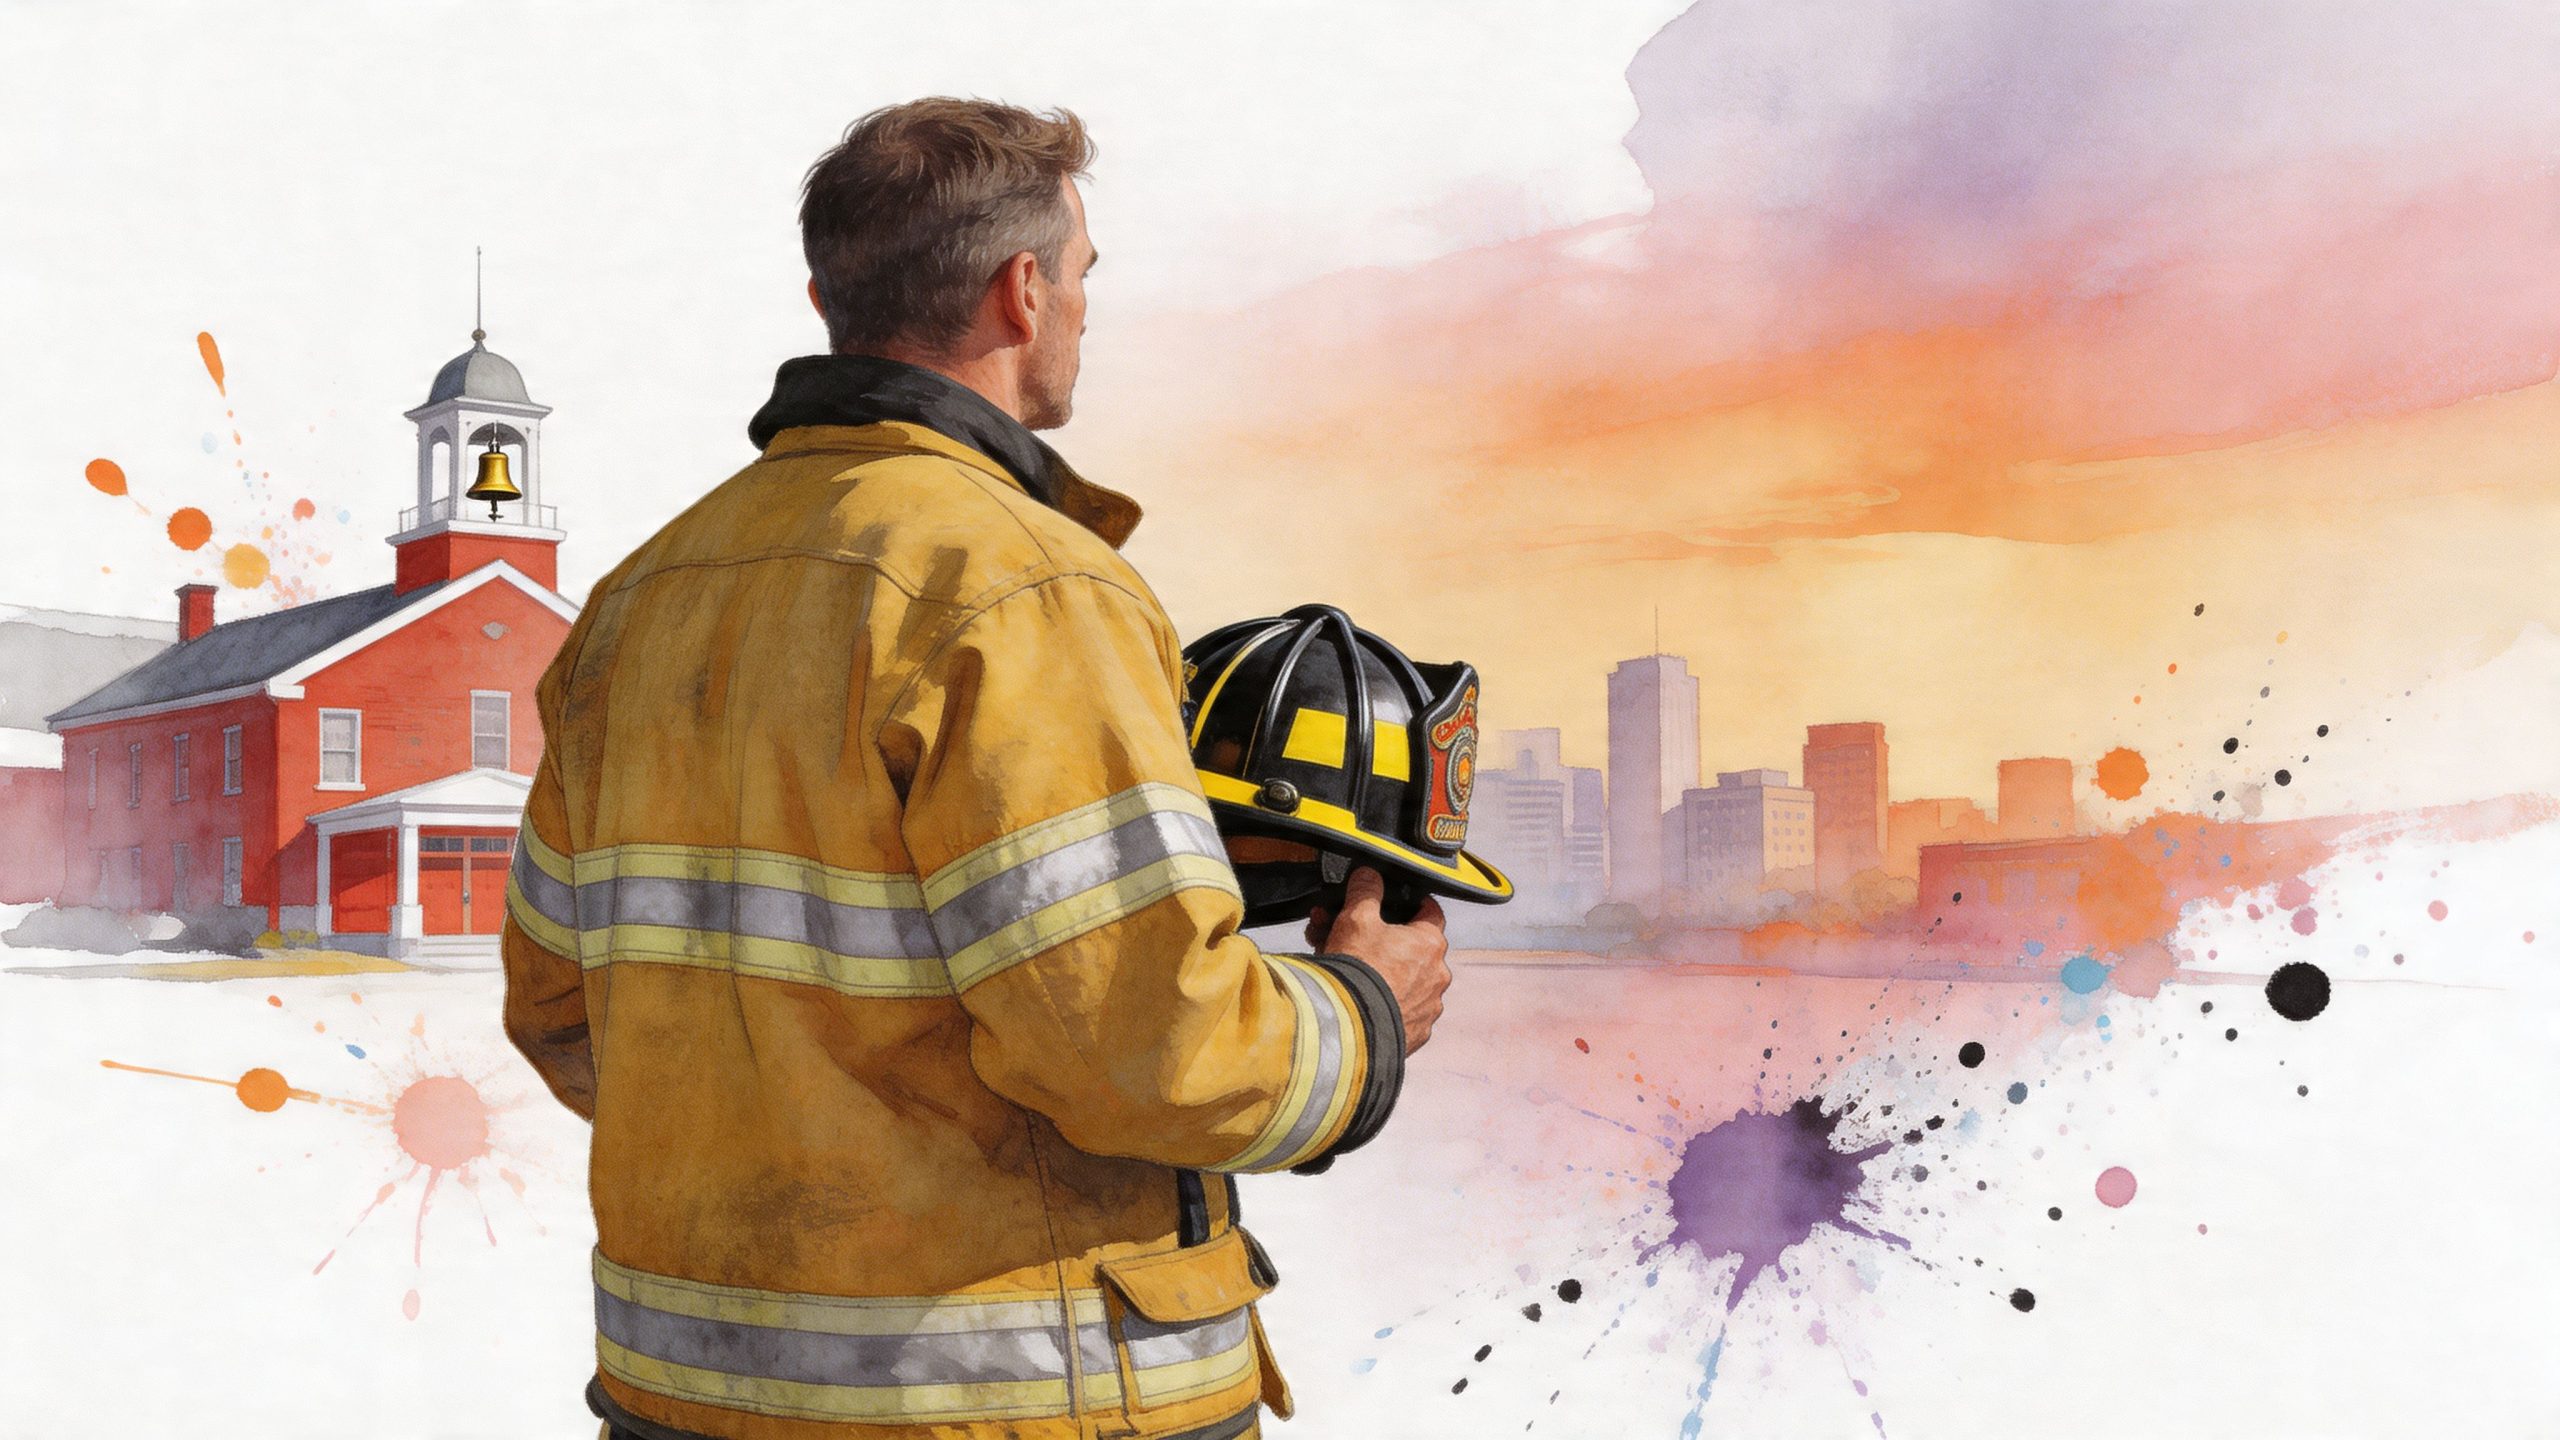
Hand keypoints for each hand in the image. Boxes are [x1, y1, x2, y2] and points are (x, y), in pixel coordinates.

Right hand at [1306, 867, 1449, 1053]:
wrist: (1349, 1029)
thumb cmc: (1358, 969)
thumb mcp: (1356, 918)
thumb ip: (1365, 891)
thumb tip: (1368, 874)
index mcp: (1430, 944)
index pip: (1431, 911)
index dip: (1412, 903)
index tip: (1397, 902)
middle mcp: (1437, 976)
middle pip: (1411, 947)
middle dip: (1380, 939)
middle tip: (1351, 938)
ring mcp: (1428, 1008)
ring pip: (1404, 980)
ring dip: (1381, 971)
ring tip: (1348, 970)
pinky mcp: (1415, 1033)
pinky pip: (1401, 1009)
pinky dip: (1383, 1001)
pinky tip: (1358, 997)